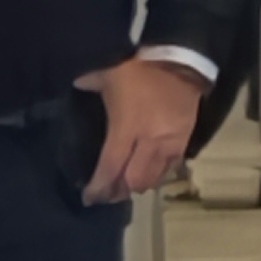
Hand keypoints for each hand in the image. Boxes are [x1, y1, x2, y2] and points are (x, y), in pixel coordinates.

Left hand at [77, 53, 203, 203]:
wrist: (181, 62)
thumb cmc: (140, 69)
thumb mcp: (110, 73)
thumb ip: (90, 81)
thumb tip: (76, 83)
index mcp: (126, 127)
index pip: (111, 166)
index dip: (99, 186)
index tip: (89, 198)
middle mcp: (149, 142)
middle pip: (133, 180)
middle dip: (119, 191)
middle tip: (108, 193)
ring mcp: (169, 144)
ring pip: (154, 179)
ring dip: (139, 186)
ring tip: (127, 186)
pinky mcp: (183, 142)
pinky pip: (170, 169)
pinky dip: (158, 175)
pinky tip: (150, 175)